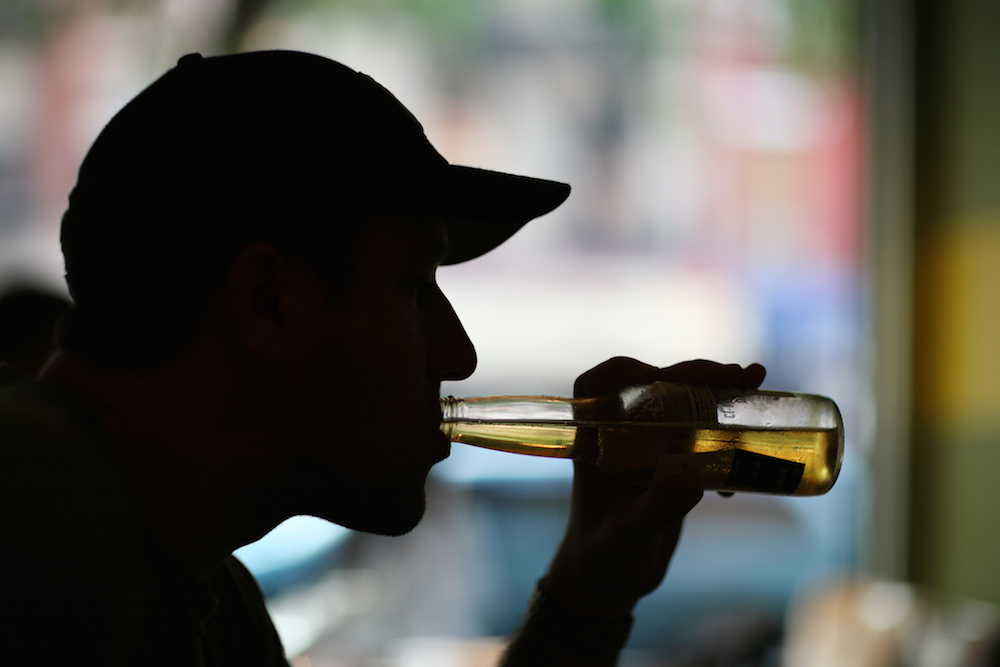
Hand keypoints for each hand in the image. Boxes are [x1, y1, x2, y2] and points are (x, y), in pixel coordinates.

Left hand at [544, 357, 765, 618]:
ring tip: (756, 384)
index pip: (594, 387)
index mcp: (596, 444)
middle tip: (738, 375)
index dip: (622, 370)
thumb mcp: (627, 535)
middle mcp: (621, 439)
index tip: (657, 373)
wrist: (607, 587)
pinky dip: (728, 437)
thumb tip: (694, 481)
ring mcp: (649, 452)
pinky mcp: (672, 469)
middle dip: (695, 375)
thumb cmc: (601, 559)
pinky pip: (702, 439)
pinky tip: (749, 454)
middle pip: (655, 389)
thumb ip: (656, 509)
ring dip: (719, 395)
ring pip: (684, 408)